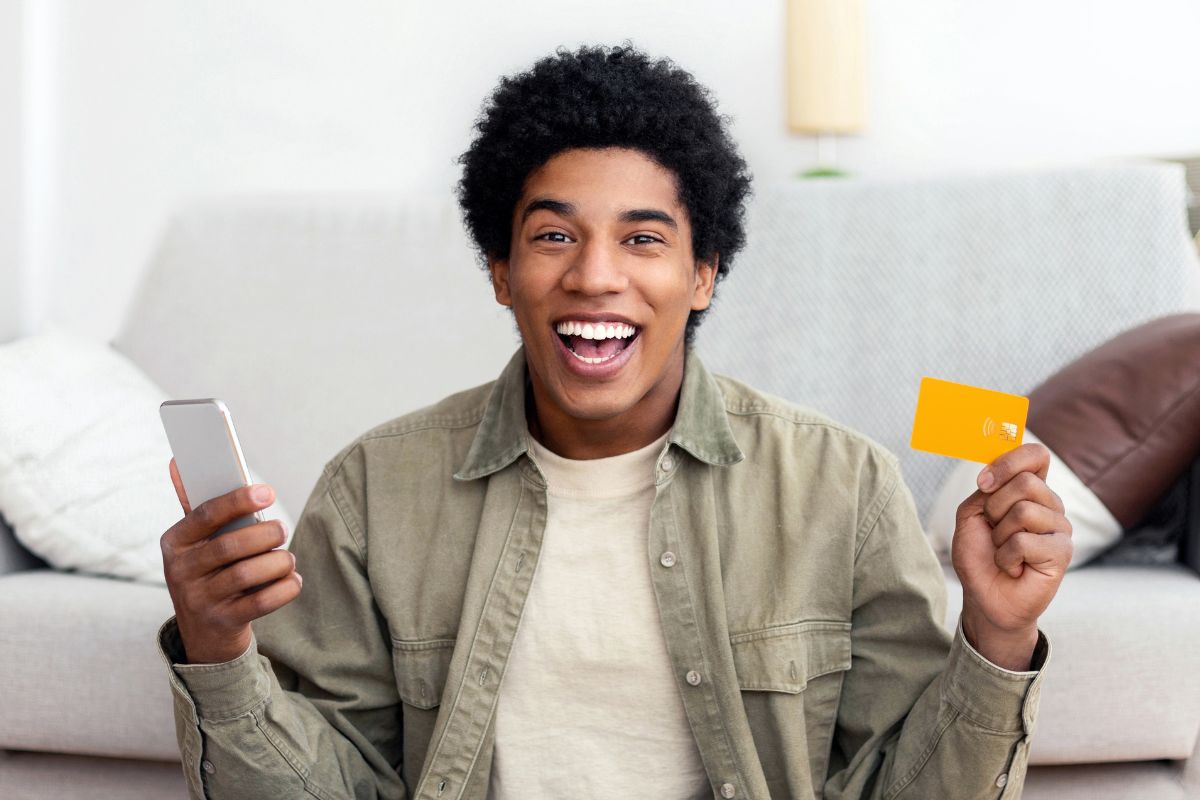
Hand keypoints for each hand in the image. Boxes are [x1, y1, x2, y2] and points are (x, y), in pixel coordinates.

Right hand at [160, 458, 302, 663]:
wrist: (205, 633)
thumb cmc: (208, 572)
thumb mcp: (195, 542)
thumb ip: (195, 505)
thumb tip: (179, 460)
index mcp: (174, 543)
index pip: (205, 515)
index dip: (237, 500)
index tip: (267, 491)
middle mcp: (180, 572)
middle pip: (230, 546)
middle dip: (265, 534)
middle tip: (282, 529)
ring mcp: (200, 600)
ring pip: (248, 574)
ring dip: (278, 561)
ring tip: (287, 558)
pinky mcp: (223, 622)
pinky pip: (262, 602)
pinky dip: (285, 587)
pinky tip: (292, 580)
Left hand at [952, 443, 1071, 667]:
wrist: (985, 597)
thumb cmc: (980, 556)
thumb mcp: (971, 516)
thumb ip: (984, 490)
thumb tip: (995, 474)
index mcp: (1030, 490)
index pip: (1036, 455)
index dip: (1010, 461)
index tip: (985, 482)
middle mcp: (1050, 505)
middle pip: (1025, 482)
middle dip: (995, 508)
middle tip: (993, 531)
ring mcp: (1060, 528)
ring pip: (1024, 511)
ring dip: (1000, 535)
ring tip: (1003, 551)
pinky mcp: (1062, 552)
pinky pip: (1025, 541)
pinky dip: (1006, 557)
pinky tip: (1012, 567)